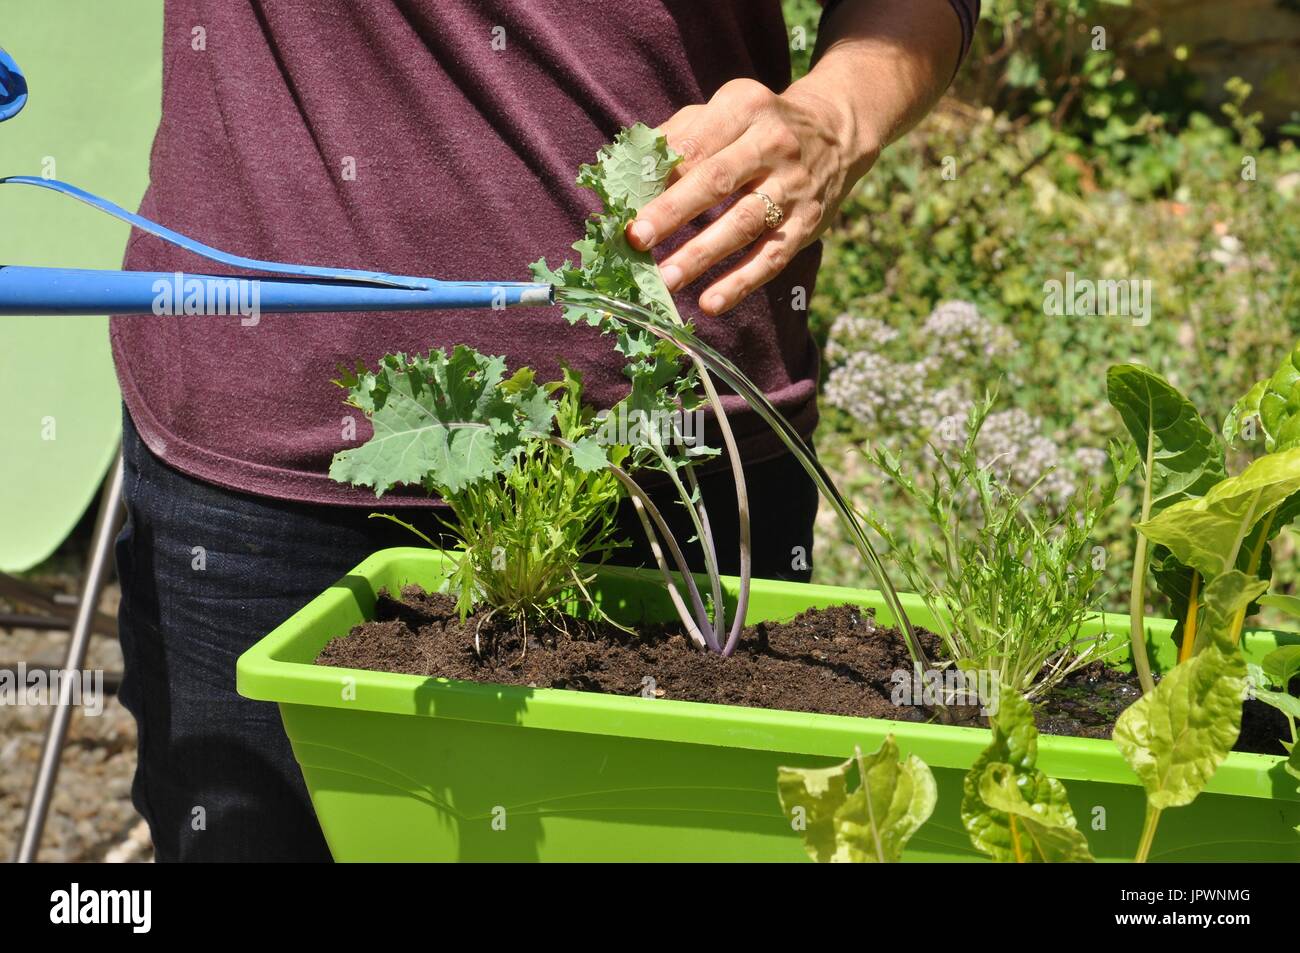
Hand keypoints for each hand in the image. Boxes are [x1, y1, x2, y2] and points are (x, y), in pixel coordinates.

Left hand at [626, 78, 879, 315]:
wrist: (838, 132)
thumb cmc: (758, 125)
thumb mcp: (725, 110)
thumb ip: (678, 136)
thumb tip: (628, 174)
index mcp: (745, 107)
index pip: (696, 144)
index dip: (660, 175)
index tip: (626, 203)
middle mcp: (773, 144)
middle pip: (717, 181)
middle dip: (673, 212)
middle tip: (636, 240)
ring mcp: (794, 186)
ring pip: (743, 224)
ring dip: (702, 255)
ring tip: (665, 281)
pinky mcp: (807, 223)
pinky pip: (771, 257)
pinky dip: (740, 283)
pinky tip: (710, 304)